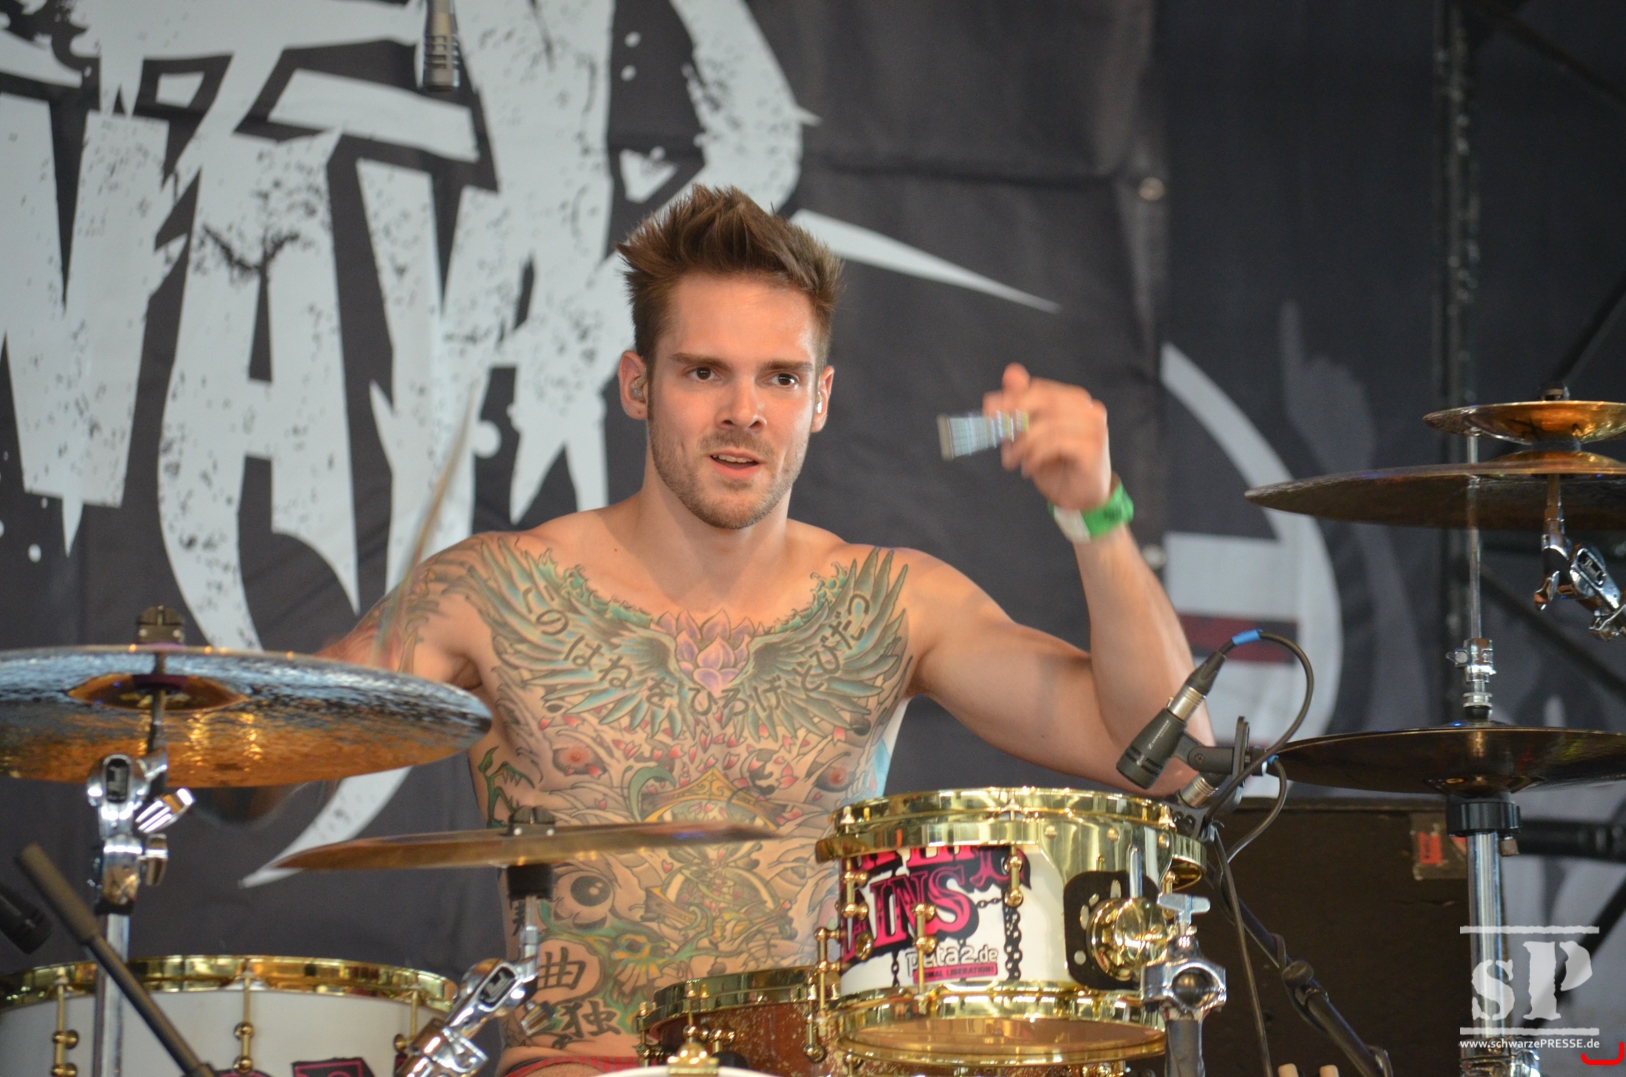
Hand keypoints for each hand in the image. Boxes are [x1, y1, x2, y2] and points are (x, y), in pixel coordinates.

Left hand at [984, 363, 1112, 511]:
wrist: (1079, 501)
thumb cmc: (1055, 466)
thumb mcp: (1029, 435)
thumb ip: (1020, 406)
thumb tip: (1010, 373)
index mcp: (1076, 400)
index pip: (1040, 389)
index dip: (1012, 398)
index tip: (988, 412)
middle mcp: (1090, 409)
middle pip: (1046, 401)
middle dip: (1015, 416)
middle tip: (996, 434)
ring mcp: (1095, 428)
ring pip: (1049, 424)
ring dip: (1022, 444)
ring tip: (1011, 461)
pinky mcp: (1093, 448)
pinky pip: (1056, 443)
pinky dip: (1035, 456)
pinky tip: (1029, 468)